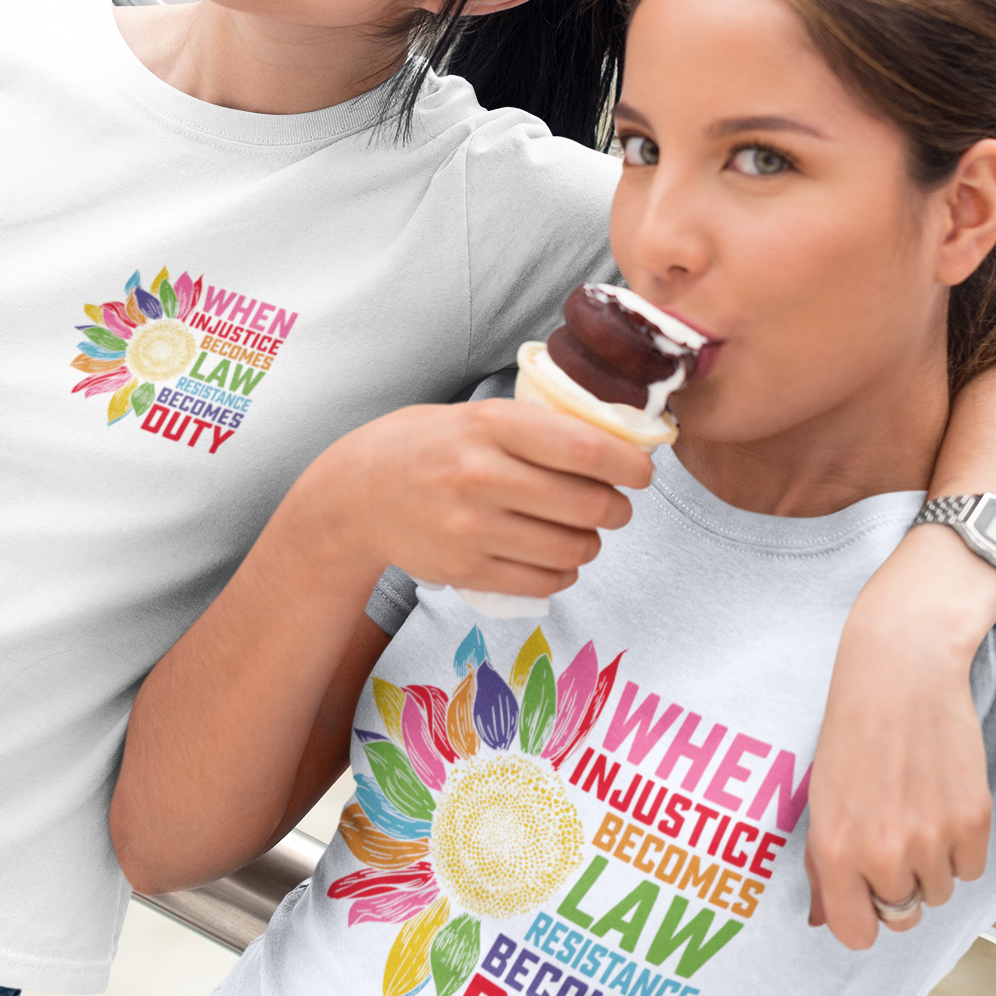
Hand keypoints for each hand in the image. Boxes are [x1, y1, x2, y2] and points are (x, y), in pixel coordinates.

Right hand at [292, 399, 653, 601]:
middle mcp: (481, 475)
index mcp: (491, 424)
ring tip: (583, 532)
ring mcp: (472, 527)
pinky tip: (556, 557)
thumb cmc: (427, 447)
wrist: (354, 496)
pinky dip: (564, 572)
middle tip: (615, 505)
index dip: (630, 465)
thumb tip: (617, 446)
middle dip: (618, 509)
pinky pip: (545, 581)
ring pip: (573, 548)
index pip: (586, 449)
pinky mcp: (466, 570)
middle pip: (589, 505)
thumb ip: (537, 427)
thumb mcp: (476, 415)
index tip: (641, 471)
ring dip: (593, 544)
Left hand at [805, 527, 995, 949]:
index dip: (862, 918)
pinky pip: (971, 868)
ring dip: (931, 863)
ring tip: (915, 808)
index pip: (855, 934)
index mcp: (833, 849)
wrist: (901, 671)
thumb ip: (823, 864)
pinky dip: (961, 845)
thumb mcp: (822, 796)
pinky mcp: (973, 821)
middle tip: (892, 833)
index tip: (865, 897)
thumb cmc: (853, 728)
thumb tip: (822, 919)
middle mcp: (881, 854)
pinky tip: (941, 800)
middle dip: (897, 885)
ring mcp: (931, 840)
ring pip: (940, 891)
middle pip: (902, 913)